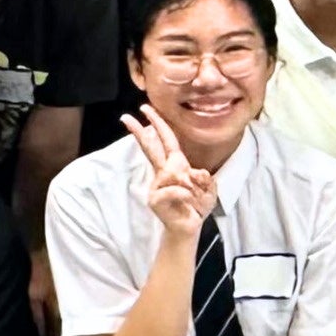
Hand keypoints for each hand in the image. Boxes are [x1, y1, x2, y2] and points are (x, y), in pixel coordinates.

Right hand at [123, 110, 217, 240]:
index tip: (146, 109)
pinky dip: (188, 196)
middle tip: (126, 118)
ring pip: (174, 174)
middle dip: (139, 132)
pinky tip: (188, 203)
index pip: (166, 140)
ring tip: (194, 197)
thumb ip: (206, 178)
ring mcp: (157, 185)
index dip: (158, 124)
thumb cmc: (197, 205)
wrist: (189, 227)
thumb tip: (195, 172)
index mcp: (176, 164)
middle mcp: (164, 172)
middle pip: (151, 148)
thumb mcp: (210, 189)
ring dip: (192, 186)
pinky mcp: (155, 198)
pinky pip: (176, 190)